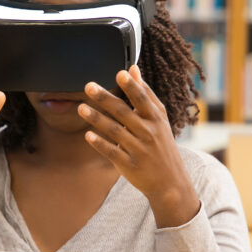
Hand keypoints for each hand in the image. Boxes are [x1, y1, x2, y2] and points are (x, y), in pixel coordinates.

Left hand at [78, 65, 199, 228]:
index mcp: (155, 119)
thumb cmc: (162, 144)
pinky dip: (100, 144)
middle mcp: (148, 133)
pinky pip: (112, 152)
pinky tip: (87, 136)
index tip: (119, 74)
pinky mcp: (129, 165)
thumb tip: (132, 69)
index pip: (142, 100)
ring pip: (115, 132)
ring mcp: (139, 150)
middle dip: (106, 99)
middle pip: (124, 113)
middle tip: (88, 86)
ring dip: (97, 119)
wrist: (170, 182)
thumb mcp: (159, 118)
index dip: (131, 87)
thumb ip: (145, 94)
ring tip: (80, 108)